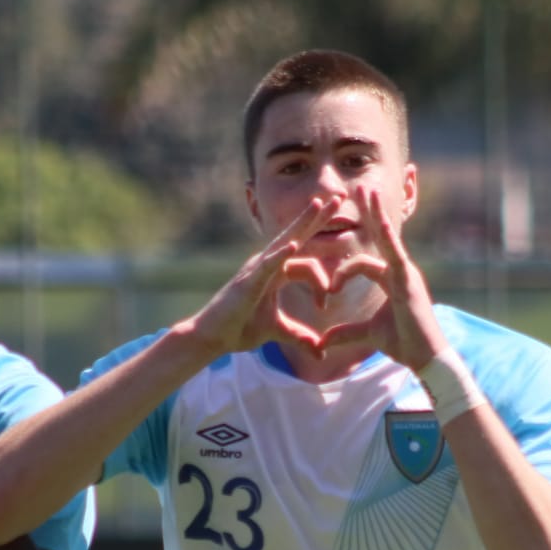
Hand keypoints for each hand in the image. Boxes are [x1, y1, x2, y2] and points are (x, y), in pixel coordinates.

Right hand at [188, 197, 385, 355]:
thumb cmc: (239, 329)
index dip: (322, 284)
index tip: (325, 306)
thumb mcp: (278, 332)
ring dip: (303, 222)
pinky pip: (268, 264)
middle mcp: (267, 264)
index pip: (307, 264)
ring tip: (318, 204)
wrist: (212, 337)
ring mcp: (257, 269)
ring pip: (285, 241)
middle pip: (297, 236)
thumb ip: (301, 336)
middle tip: (338, 198)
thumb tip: (322, 352)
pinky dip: (281, 255)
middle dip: (317, 217)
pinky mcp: (248, 281)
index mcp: (275, 273)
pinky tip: (295, 245)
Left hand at [315, 187, 449, 370]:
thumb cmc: (404, 345)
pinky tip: (381, 222)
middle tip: (359, 188)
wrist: (427, 359)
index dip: (344, 272)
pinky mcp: (408, 281)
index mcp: (392, 280)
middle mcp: (400, 271)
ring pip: (387, 240)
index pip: (364, 262)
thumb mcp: (369, 335)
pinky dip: (388, 239)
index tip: (331, 291)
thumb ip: (346, 333)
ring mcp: (406, 274)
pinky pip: (396, 255)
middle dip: (370, 213)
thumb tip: (323, 341)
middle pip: (381, 237)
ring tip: (367, 191)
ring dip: (377, 214)